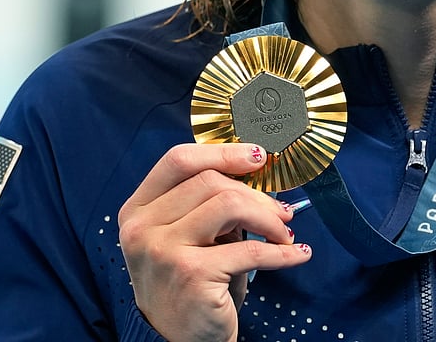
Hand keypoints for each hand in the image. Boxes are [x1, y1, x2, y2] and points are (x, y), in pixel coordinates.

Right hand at [118, 143, 311, 341]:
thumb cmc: (190, 284)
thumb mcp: (188, 237)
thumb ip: (207, 204)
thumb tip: (257, 175)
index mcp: (137, 210)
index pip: (178, 160)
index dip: (222, 152)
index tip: (258, 157)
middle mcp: (142, 228)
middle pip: (210, 181)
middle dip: (255, 193)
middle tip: (281, 211)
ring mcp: (163, 251)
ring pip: (229, 205)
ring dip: (268, 218)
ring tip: (284, 233)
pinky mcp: (191, 275)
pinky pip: (251, 250)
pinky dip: (282, 251)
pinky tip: (298, 253)